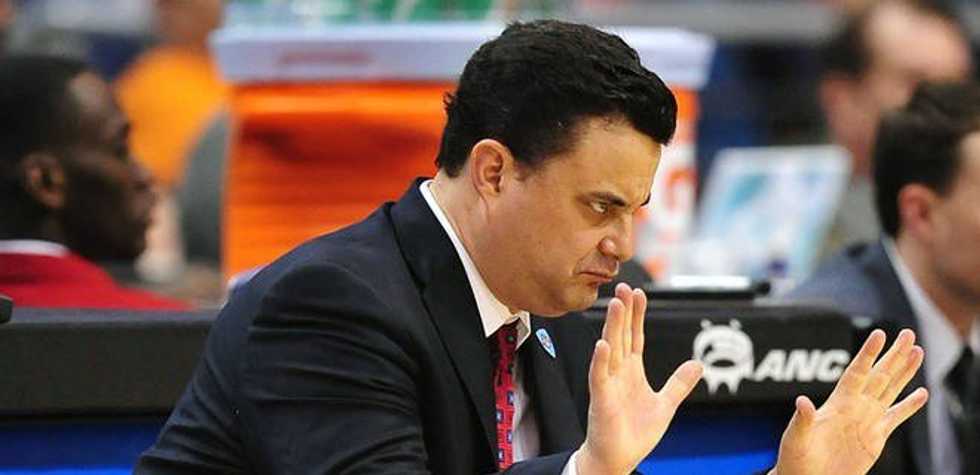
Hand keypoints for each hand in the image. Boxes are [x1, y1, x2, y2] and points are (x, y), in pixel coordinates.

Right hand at [576, 283, 702, 474]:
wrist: (618, 457)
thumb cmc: (636, 432)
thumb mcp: (665, 405)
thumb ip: (679, 384)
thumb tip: (698, 364)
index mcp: (632, 371)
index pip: (635, 336)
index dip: (637, 315)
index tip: (639, 293)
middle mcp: (618, 372)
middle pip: (622, 335)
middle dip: (623, 311)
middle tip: (623, 287)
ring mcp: (608, 383)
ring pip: (610, 349)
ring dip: (612, 327)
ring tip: (615, 304)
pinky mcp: (601, 398)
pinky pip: (600, 375)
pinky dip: (600, 360)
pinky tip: (603, 344)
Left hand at [772, 329, 927, 474]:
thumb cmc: (795, 458)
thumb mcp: (796, 438)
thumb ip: (802, 420)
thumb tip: (802, 401)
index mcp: (837, 404)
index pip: (857, 373)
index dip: (868, 354)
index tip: (879, 333)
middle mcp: (854, 407)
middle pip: (879, 375)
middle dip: (894, 355)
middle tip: (909, 334)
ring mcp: (866, 420)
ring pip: (890, 389)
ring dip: (905, 372)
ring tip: (918, 352)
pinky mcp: (875, 437)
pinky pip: (896, 417)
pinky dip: (910, 406)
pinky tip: (922, 393)